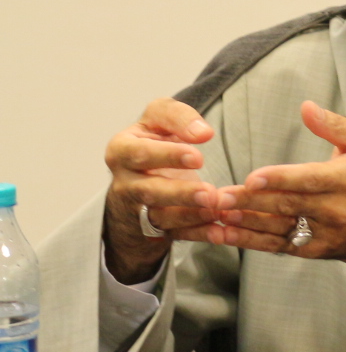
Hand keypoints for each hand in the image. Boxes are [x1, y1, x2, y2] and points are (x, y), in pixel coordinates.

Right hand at [102, 99, 218, 284]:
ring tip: (216, 210)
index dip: (168, 155)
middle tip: (209, 193)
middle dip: (180, 193)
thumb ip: (178, 117)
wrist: (137, 175)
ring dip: (190, 216)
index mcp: (121, 151)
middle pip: (149, 191)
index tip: (198, 157)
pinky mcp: (152, 227)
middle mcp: (125, 183)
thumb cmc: (152, 139)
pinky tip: (218, 231)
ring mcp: (136, 209)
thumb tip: (203, 132)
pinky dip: (197, 233)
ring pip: (160, 217)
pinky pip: (175, 234)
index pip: (141, 153)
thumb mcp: (157, 118)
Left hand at [208, 101, 345, 287]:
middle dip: (252, 202)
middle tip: (220, 196)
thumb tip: (306, 107)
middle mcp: (337, 210)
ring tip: (218, 214)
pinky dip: (249, 241)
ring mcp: (324, 233)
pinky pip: (278, 246)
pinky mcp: (312, 251)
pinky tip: (224, 234)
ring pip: (280, 228)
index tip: (251, 178)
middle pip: (289, 205)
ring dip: (246, 222)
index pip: (311, 180)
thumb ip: (336, 125)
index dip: (280, 179)